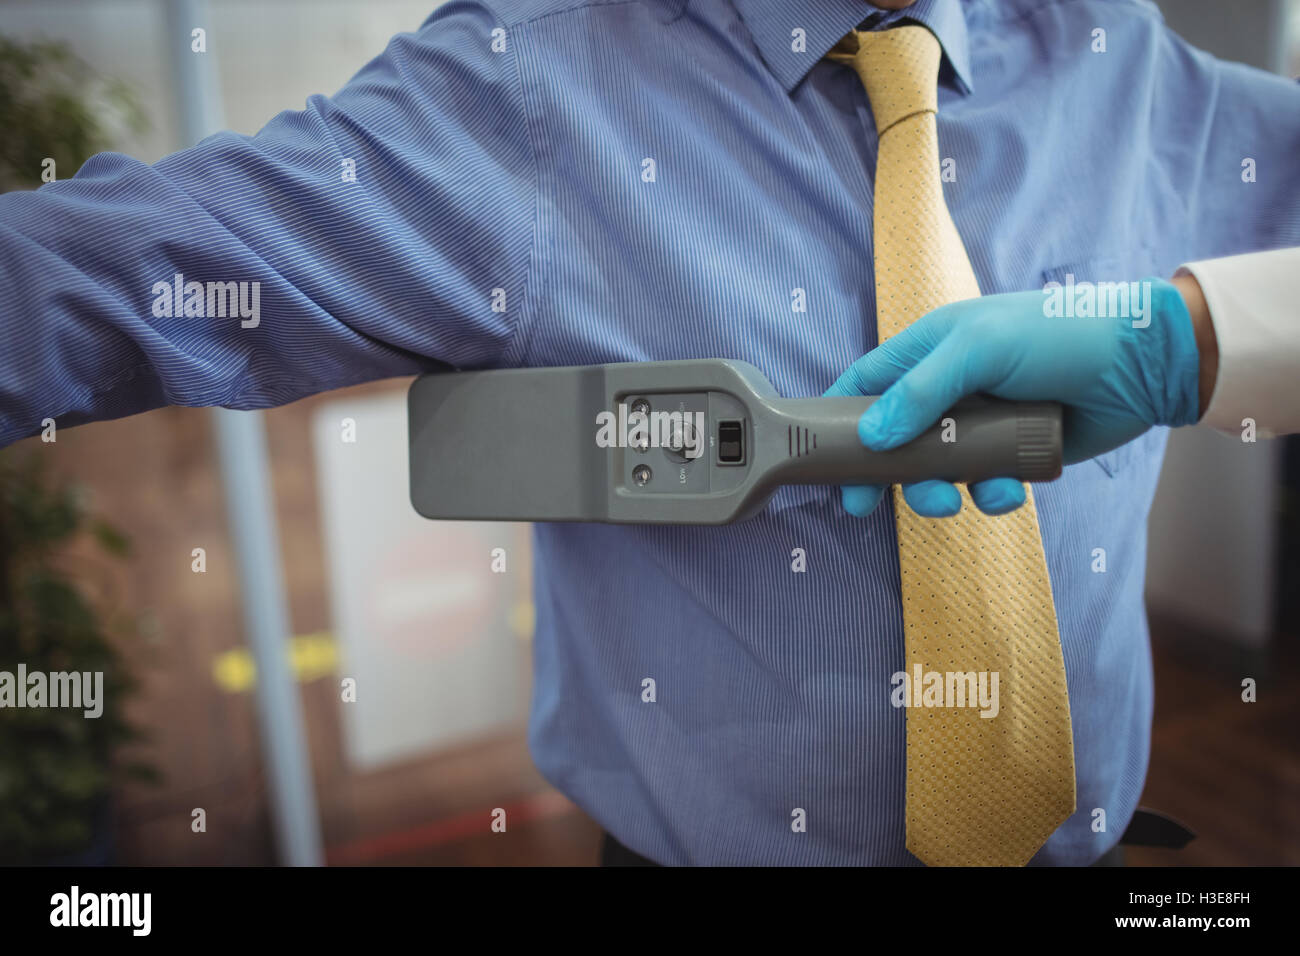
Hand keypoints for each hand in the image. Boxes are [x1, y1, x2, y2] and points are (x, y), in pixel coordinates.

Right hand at [824, 276, 1202, 518]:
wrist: (1144, 364)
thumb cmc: (1058, 336)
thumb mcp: (980, 350)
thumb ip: (922, 392)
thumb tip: (873, 438)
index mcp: (932, 349)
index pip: (867, 383)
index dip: (839, 419)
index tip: (822, 458)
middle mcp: (951, 388)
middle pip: (894, 437)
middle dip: (883, 472)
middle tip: (868, 504)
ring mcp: (982, 423)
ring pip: (936, 470)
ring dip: (936, 490)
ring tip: (953, 499)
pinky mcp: (1014, 453)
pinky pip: (984, 485)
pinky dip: (990, 494)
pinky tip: (1009, 488)